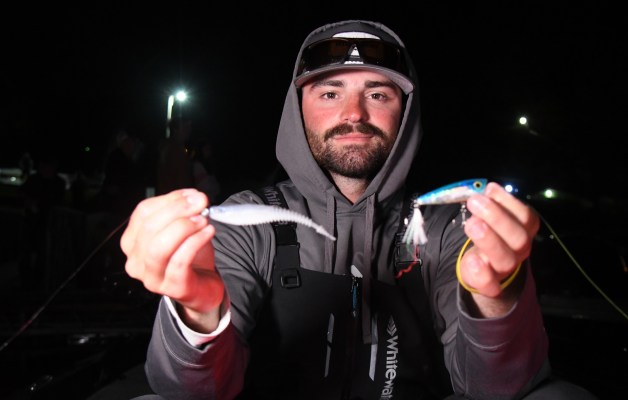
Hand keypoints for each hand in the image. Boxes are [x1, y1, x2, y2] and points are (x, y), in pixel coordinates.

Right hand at [121, 189, 224, 328]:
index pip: (143, 213)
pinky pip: (180, 261)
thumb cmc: (191, 257)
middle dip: (178, 210)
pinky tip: (208, 232)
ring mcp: (152, 278)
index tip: (191, 194)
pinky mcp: (172, 288)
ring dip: (184, 227)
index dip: (169, 200)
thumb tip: (192, 197)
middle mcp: (136, 262)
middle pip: (150, 228)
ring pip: (159, 246)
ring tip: (203, 219)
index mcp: (132, 242)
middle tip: (200, 203)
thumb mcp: (183, 230)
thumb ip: (183, 212)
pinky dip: (195, 242)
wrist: (203, 287)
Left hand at [460, 182, 539, 299]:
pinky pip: (490, 285)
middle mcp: (518, 250)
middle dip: (497, 217)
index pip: (526, 217)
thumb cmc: (489, 235)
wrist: (484, 269)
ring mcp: (504, 269)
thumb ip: (491, 205)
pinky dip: (481, 273)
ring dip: (488, 239)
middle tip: (475, 202)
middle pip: (519, 237)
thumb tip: (487, 190)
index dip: (509, 202)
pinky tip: (472, 260)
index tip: (490, 188)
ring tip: (471, 223)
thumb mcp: (492, 218)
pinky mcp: (489, 285)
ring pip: (505, 259)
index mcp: (522, 230)